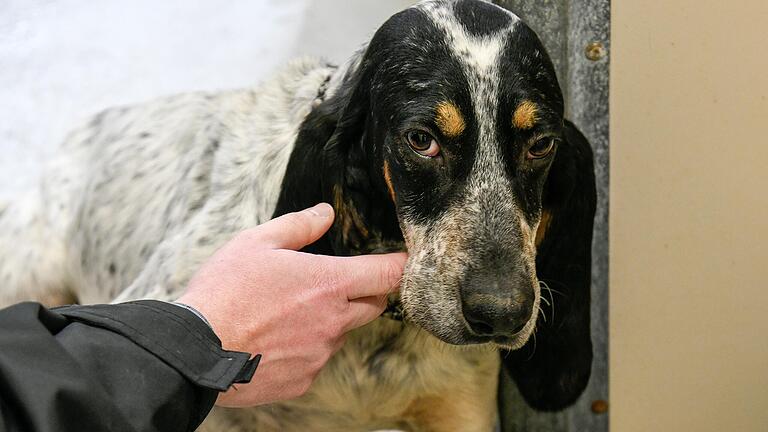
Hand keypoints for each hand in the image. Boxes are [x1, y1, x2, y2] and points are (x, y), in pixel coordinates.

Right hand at [176, 203, 406, 406]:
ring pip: (340, 333)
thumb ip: (299, 226)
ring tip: (283, 314)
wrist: (195, 350)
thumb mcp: (257, 243)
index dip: (400, 265)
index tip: (404, 261)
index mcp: (329, 284)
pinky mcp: (304, 380)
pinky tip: (274, 340)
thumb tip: (326, 212)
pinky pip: (316, 360)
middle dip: (362, 293)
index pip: (387, 274)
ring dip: (327, 322)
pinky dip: (304, 349)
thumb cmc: (224, 292)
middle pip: (372, 306)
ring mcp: (320, 354)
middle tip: (328, 284)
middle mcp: (333, 322)